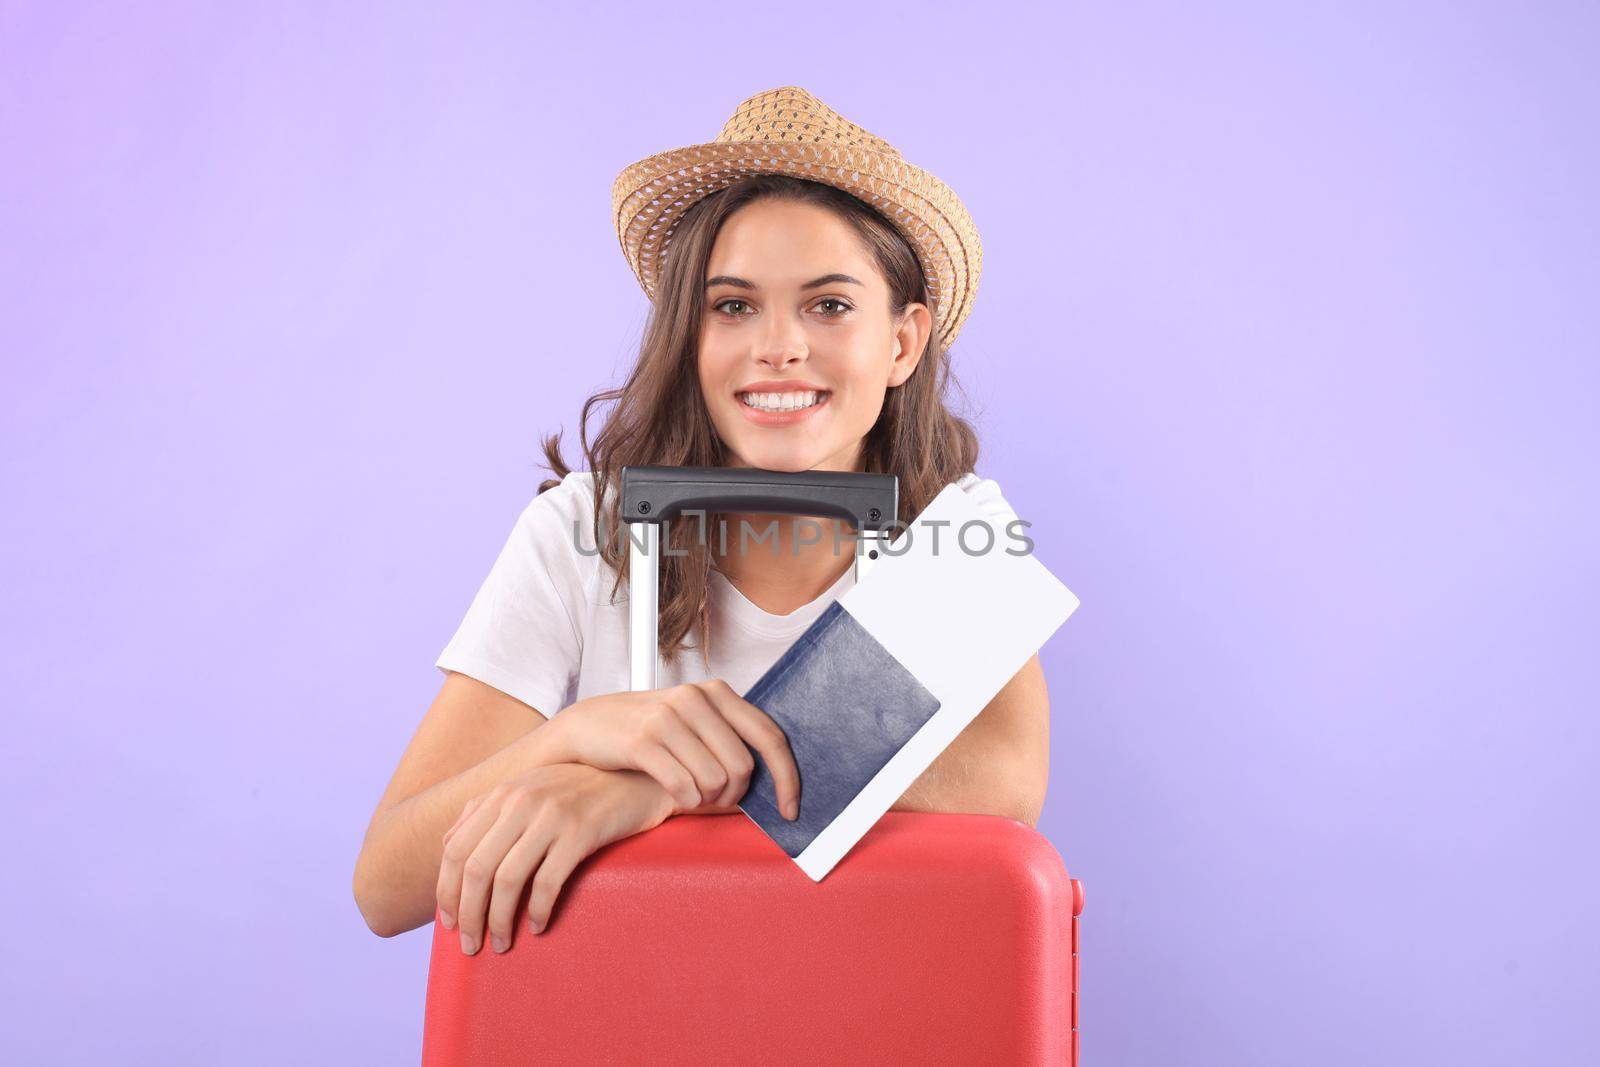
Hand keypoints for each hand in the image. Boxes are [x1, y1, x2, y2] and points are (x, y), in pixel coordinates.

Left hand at [437, 762, 675, 954]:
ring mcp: (551, 815)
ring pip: (507, 879)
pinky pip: (548, 881)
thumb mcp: (530, 790)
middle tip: (470, 946)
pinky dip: (537, 911)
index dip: (446, 891)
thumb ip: (487, 810)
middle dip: (468, 915)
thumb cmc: (580, 792)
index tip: (449, 924)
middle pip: (477, 868)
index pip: (456, 849)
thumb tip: (448, 844)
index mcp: (503, 794)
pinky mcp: (581, 831)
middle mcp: (521, 801)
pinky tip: (537, 927)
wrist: (637, 777)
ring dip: (499, 921)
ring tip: (501, 945)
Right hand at [538, 679, 801, 820]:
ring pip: (716, 780)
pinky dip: (686, 802)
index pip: (770, 736)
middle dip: (734, 795)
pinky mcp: (643, 740)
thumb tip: (775, 786)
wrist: (586, 727)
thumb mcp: (692, 724)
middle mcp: (695, 698)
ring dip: (707, 801)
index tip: (790, 809)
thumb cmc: (646, 732)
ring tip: (691, 795)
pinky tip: (676, 797)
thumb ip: (729, 742)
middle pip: (743, 767)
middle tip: (715, 801)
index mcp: (716, 692)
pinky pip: (685, 787)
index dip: (787, 777)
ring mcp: (668, 717)